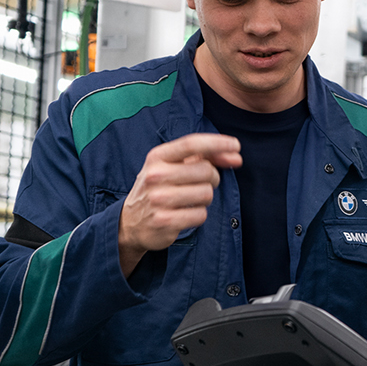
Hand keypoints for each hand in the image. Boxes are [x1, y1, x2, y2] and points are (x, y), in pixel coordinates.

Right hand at [118, 134, 241, 275]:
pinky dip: (198, 215)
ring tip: (190, 200)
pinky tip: (185, 214)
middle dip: (212, 178)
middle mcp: (155, 176)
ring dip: (205, 198)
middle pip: (205, 170)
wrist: (130, 223)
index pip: (191, 144)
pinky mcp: (164, 221)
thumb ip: (203, 157)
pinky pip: (200, 215)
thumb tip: (236, 157)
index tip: (236, 146)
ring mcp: (158, 199)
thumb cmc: (159, 189)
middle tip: (200, 184)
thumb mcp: (171, 166)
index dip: (218, 143)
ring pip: (206, 194)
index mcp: (157, 157)